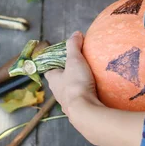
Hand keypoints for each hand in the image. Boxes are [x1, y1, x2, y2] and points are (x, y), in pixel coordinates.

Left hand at [45, 31, 144, 145]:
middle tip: (79, 67)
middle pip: (60, 81)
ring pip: (70, 93)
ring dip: (77, 87)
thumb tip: (76, 33)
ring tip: (89, 80)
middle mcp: (58, 94)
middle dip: (67, 75)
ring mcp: (67, 104)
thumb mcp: (74, 60)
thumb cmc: (76, 84)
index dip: (55, 63)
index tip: (64, 57)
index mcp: (53, 80)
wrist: (85, 111)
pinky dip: (85, 97)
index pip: (50, 70)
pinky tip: (94, 93)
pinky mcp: (78, 112)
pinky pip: (81, 102)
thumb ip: (74, 46)